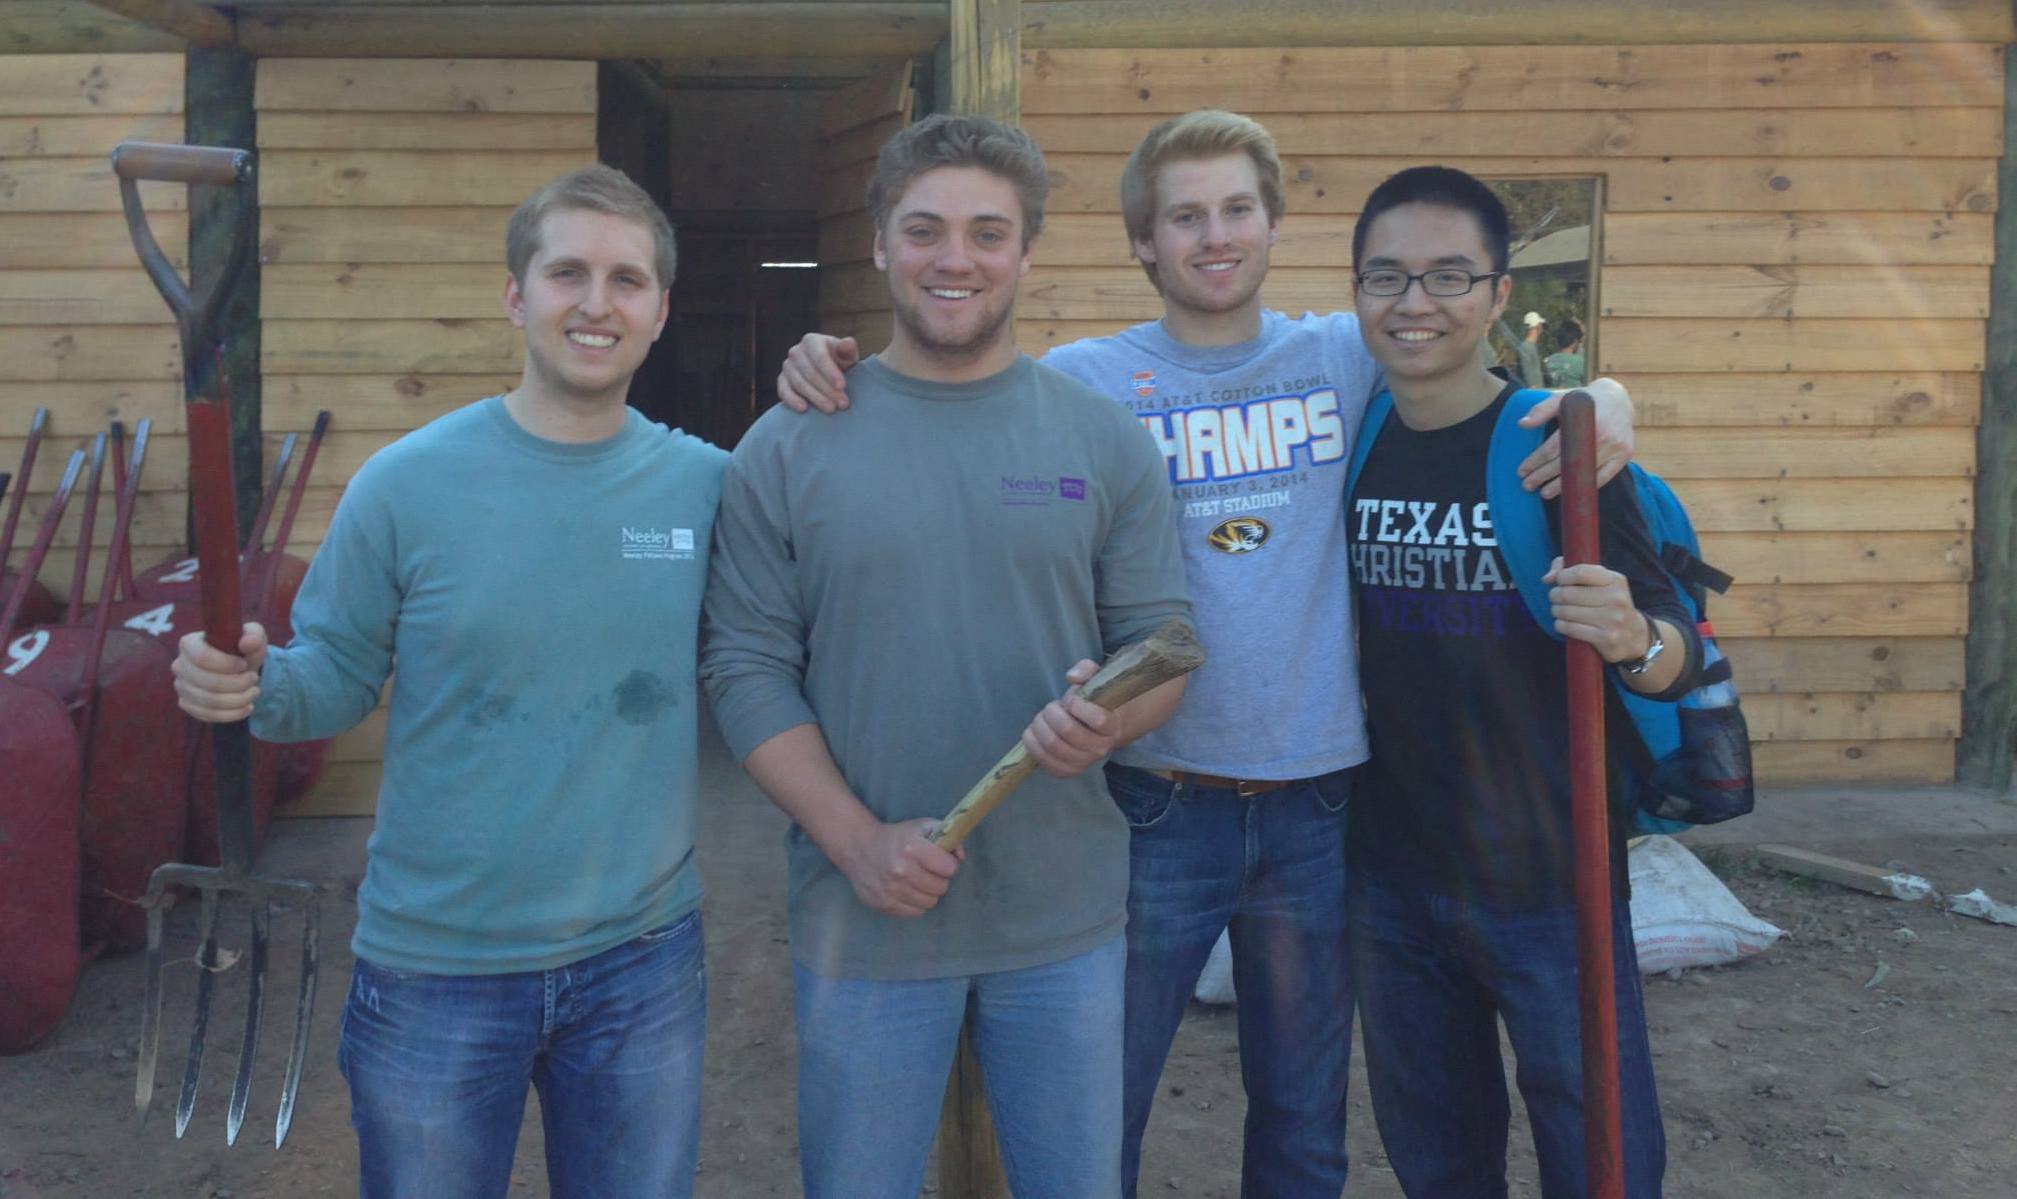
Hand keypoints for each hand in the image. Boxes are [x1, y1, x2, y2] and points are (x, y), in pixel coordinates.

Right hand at [171, 622, 268, 721]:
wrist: (238, 669)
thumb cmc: (242, 650)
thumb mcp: (253, 637)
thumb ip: (254, 635)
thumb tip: (248, 642)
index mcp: (189, 644)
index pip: (202, 657)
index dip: (227, 664)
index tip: (244, 665)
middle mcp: (180, 665)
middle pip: (209, 683)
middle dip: (239, 684)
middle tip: (254, 679)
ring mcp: (181, 687)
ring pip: (210, 701)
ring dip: (239, 699)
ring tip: (254, 692)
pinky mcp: (186, 704)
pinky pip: (208, 715)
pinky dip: (232, 714)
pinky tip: (247, 706)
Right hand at [775, 333, 858, 413]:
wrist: (829, 374)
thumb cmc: (840, 362)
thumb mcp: (847, 355)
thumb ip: (848, 349)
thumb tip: (848, 343)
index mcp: (812, 341)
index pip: (820, 356)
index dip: (830, 372)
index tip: (842, 386)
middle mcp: (796, 351)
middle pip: (810, 372)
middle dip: (827, 389)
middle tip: (843, 403)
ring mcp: (787, 366)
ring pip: (799, 383)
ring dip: (816, 397)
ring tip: (831, 409)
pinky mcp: (782, 381)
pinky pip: (784, 391)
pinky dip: (792, 400)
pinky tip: (803, 409)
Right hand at [836, 817, 962, 916]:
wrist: (859, 849)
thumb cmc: (896, 838)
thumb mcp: (922, 827)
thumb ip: (947, 837)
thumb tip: (960, 857)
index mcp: (912, 848)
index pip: (949, 868)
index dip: (948, 864)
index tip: (941, 861)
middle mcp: (901, 871)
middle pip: (941, 887)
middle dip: (939, 879)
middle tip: (929, 872)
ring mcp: (892, 890)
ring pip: (930, 902)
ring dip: (928, 893)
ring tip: (918, 881)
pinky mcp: (885, 905)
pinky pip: (915, 912)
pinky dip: (915, 903)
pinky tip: (907, 890)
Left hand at [1021, 659, 1120, 778]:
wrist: (1094, 731)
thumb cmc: (1092, 703)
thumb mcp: (1093, 680)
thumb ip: (1086, 670)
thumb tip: (1072, 677)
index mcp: (1111, 727)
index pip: (1098, 719)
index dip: (1077, 705)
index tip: (1070, 699)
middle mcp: (1100, 748)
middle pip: (1068, 731)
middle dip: (1051, 713)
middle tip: (1050, 708)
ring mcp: (1083, 763)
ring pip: (1053, 745)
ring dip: (1040, 726)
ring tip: (1042, 719)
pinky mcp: (1066, 771)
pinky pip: (1043, 760)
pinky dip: (1032, 743)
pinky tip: (1033, 732)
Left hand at [1516, 376, 1635, 497]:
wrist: (1619, 399)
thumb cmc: (1584, 401)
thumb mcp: (1563, 398)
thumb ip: (1542, 410)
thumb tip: (1521, 424)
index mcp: (1584, 420)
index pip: (1554, 448)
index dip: (1535, 461)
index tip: (1522, 471)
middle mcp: (1602, 435)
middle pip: (1566, 463)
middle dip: (1543, 476)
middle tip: (1527, 485)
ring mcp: (1615, 447)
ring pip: (1583, 473)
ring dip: (1562, 486)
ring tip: (1544, 493)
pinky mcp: (1623, 456)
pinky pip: (1603, 477)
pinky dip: (1586, 485)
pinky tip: (1571, 492)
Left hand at [1542, 557, 1647, 662]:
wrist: (1633, 635)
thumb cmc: (1607, 603)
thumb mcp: (1598, 582)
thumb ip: (1569, 570)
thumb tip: (1547, 578)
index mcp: (1615, 580)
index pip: (1581, 572)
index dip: (1563, 576)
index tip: (1560, 581)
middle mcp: (1617, 598)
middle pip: (1568, 593)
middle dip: (1555, 595)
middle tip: (1555, 599)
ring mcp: (1613, 619)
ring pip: (1566, 612)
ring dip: (1556, 611)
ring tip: (1559, 611)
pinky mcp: (1607, 638)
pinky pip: (1571, 629)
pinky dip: (1560, 626)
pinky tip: (1563, 624)